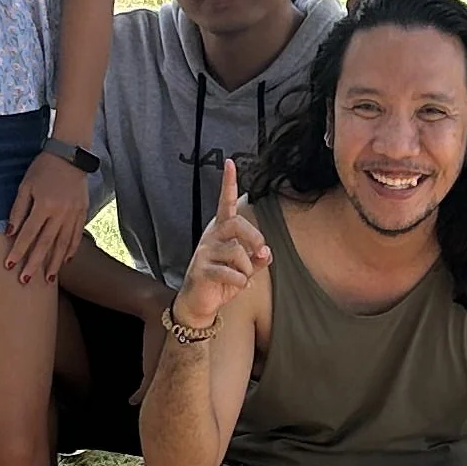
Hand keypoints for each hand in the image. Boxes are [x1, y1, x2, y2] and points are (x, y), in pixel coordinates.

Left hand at [3, 149, 91, 287]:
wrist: (70, 156)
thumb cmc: (42, 169)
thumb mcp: (25, 186)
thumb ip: (17, 210)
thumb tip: (9, 233)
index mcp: (44, 205)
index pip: (28, 234)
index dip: (18, 251)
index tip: (9, 265)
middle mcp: (60, 213)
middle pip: (45, 244)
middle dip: (34, 264)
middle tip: (26, 281)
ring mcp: (73, 214)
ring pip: (63, 244)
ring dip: (54, 263)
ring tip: (47, 279)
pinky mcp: (82, 213)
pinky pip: (76, 236)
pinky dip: (70, 250)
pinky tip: (65, 262)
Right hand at [170, 158, 269, 334]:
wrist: (200, 302)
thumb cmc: (224, 279)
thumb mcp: (246, 267)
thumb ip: (258, 257)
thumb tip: (266, 252)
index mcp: (221, 230)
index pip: (225, 203)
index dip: (228, 183)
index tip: (230, 163)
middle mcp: (211, 237)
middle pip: (237, 224)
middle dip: (255, 238)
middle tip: (260, 252)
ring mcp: (204, 253)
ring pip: (237, 252)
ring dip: (248, 268)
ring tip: (243, 277)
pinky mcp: (201, 270)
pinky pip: (230, 272)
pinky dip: (241, 282)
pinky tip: (239, 285)